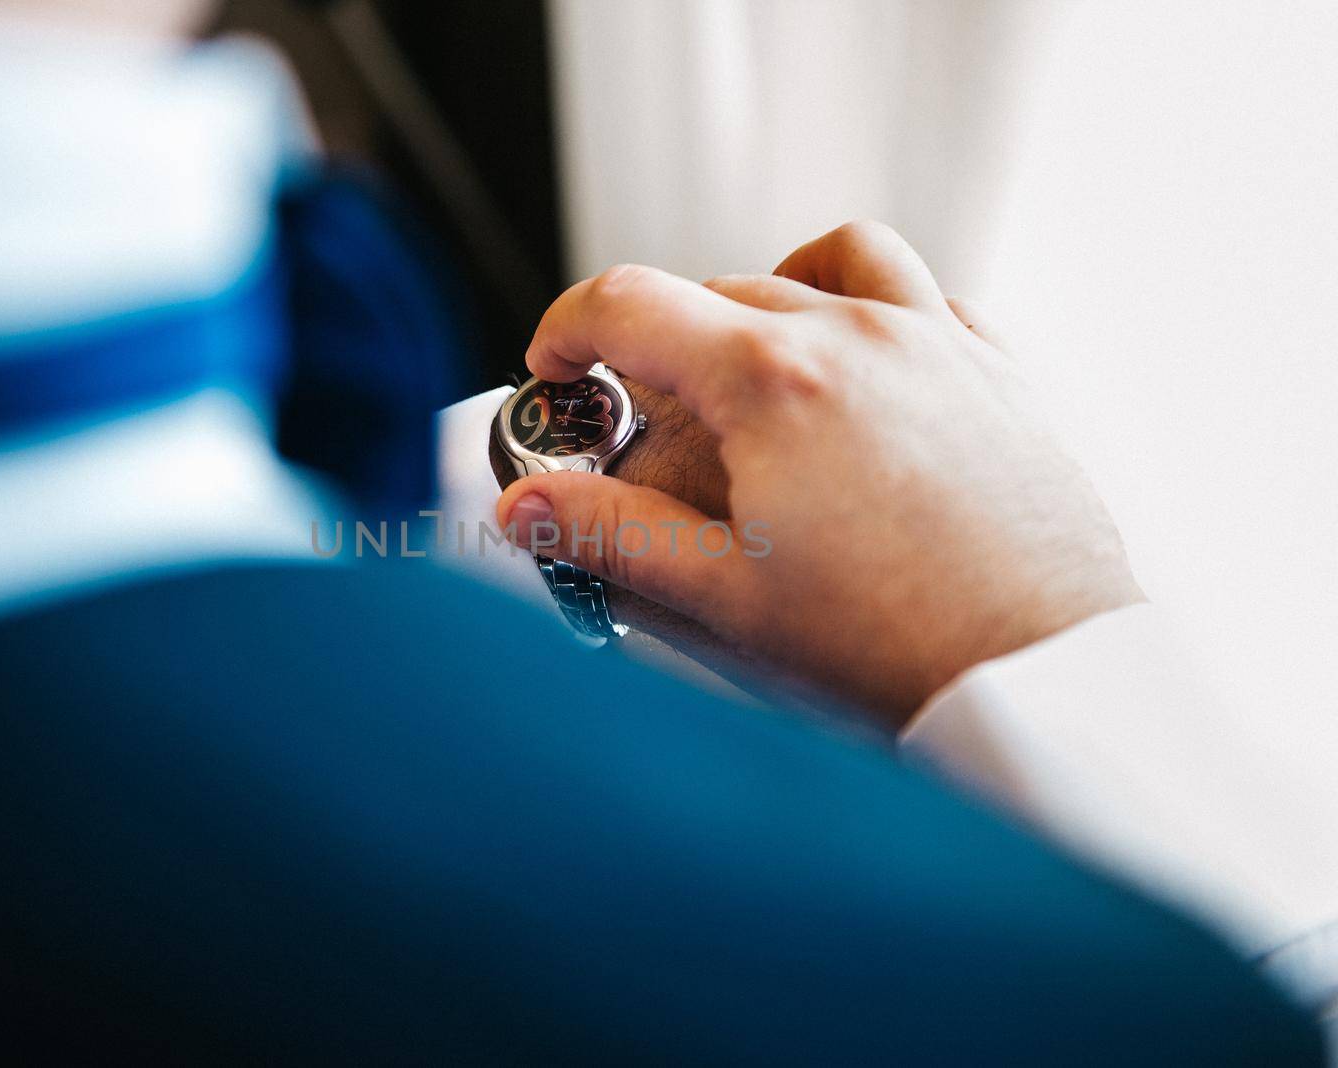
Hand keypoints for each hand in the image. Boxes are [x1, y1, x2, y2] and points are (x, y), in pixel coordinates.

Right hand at [495, 221, 1144, 727]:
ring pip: (829, 264)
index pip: (631, 304)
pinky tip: (861, 376)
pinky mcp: (997, 372)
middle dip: (660, 345)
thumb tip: (528, 506)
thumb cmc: (899, 642)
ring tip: (752, 363)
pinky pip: (924, 294)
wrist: (1040, 673)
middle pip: (718, 292)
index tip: (555, 370)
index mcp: (775, 380)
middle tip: (647, 426)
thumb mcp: (725, 595)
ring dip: (770, 295)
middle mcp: (858, 335)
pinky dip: (873, 310)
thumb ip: (610, 535)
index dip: (567, 330)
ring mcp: (936, 343)